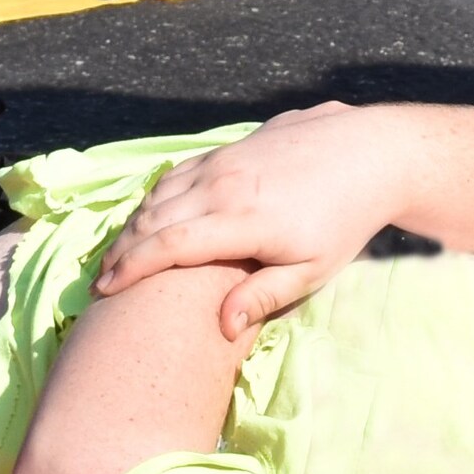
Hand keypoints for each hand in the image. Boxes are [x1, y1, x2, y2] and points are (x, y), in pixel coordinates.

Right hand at [94, 103, 408, 332]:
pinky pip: (179, 172)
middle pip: (151, 218)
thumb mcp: (312, 269)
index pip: (166, 245)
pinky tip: (151, 216)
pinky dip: (156, 197)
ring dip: (134, 223)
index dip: (130, 269)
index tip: (104, 291)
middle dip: (121, 250)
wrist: (372, 152)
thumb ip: (263, 296)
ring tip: (119, 254)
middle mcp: (222, 184)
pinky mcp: (230, 146)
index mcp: (239, 219)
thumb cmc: (345, 219)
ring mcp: (224, 160)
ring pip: (160, 192)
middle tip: (101, 280)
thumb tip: (220, 326)